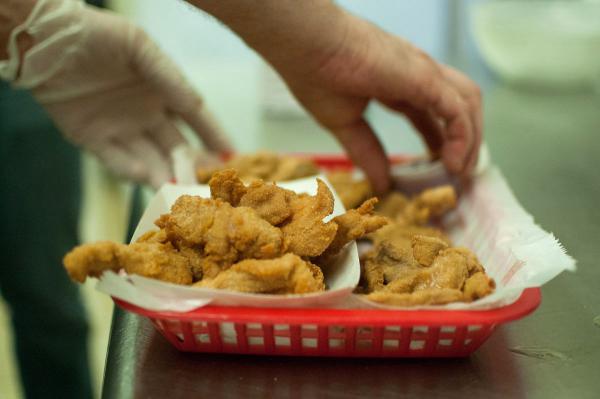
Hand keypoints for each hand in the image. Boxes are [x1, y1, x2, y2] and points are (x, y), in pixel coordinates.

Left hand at [7, 0, 230, 186]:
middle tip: (203, 186)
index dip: (215, 136)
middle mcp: (146, 114)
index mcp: (162, 91)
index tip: (233, 157)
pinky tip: (144, 176)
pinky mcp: (91, 139)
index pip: (195, 118)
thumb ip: (170, 78)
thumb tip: (199, 107)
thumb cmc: (98, 36)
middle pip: (175, 148)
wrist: (47, 38)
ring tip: (176, 191)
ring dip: (163, 176)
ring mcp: (120, 129)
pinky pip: (115, 160)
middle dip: (190, 167)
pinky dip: (130, 170)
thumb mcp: (141, 48)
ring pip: (149, 160)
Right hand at [272, 14, 481, 192]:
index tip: (440, 167)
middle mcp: (417, 73)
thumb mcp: (345, 124)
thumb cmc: (316, 74)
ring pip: (467, 103)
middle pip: (458, 105)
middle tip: (458, 173)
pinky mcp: (425, 78)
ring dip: (471, 139)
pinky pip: (458, 111)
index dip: (440, 140)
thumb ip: (366, 152)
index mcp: (396, 80)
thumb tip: (380, 184)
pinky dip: (463, 138)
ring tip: (461, 170)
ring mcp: (423, 72)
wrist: (306, 47)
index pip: (431, 112)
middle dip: (464, 139)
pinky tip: (454, 162)